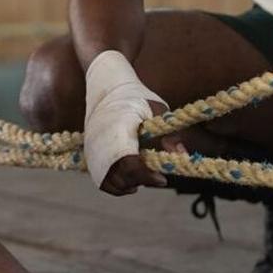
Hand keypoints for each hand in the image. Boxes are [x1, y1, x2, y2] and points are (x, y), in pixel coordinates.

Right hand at [83, 50, 168, 192]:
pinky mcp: (91, 154)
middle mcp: (101, 141)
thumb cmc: (135, 97)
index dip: (147, 176)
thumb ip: (168, 132)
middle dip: (141, 180)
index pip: (130, 164)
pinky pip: (102, 180)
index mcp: (118, 129)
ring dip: (129, 184)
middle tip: (158, 175)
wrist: (107, 87)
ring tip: (145, 176)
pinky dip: (117, 185)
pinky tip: (132, 182)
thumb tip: (181, 154)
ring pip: (110, 182)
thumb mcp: (156, 109)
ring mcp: (93, 149)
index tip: (163, 179)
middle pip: (121, 176)